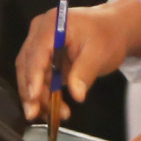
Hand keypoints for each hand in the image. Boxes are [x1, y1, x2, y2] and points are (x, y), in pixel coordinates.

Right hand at [15, 0, 140, 119]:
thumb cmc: (107, 35)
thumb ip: (85, 73)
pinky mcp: (44, 57)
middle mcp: (40, 32)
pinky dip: (44, 94)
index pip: (36, 53)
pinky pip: (39, 78)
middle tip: (35, 114)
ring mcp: (40, 44)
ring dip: (38, 97)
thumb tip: (77, 94)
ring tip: (55, 115)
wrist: (113, 29)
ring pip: (30, 75)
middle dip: (31, 91)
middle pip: (27, 65)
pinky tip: (53, 109)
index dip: (33, 76)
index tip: (33, 97)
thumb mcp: (99, 53)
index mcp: (52, 25)